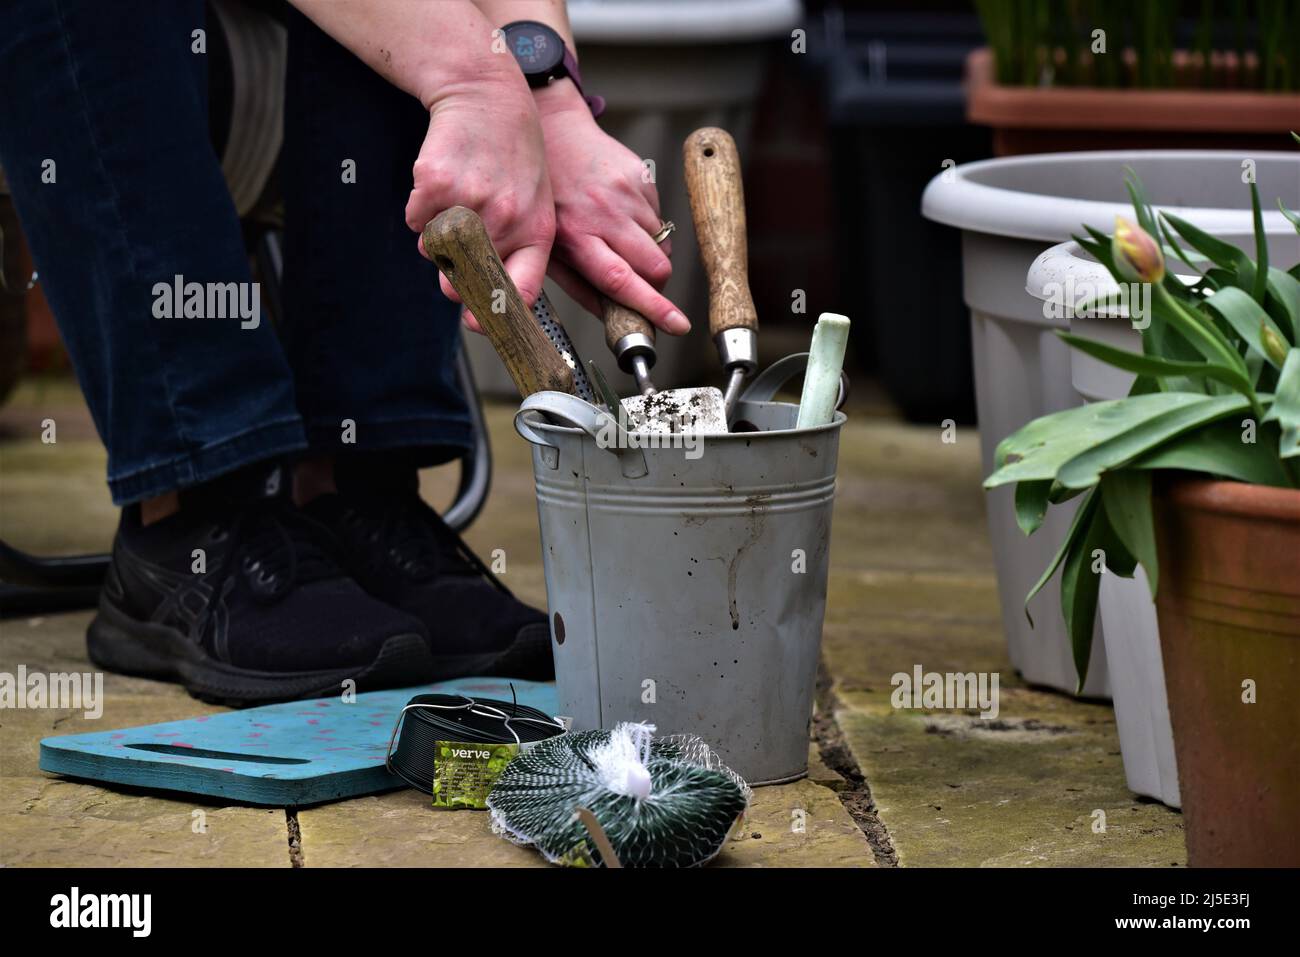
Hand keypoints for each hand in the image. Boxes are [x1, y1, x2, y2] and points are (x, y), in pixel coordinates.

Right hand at [407, 77, 554, 330]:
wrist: (489, 98)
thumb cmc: (513, 158)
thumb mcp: (533, 206)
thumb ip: (514, 254)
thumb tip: (481, 307)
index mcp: (536, 233)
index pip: (518, 295)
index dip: (493, 318)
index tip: (475, 323)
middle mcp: (505, 222)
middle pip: (461, 282)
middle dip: (450, 277)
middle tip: (455, 246)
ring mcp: (469, 203)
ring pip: (432, 251)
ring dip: (434, 236)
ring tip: (456, 201)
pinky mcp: (435, 184)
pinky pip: (414, 221)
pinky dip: (419, 209)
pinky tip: (441, 183)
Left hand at [536, 81, 688, 335]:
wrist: (554, 131)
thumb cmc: (547, 196)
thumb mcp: (549, 246)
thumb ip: (579, 285)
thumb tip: (611, 318)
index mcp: (576, 235)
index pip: (620, 280)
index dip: (652, 307)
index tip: (677, 325)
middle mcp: (604, 214)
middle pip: (655, 267)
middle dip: (656, 286)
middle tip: (640, 285)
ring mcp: (628, 194)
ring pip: (663, 246)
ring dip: (651, 257)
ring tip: (621, 243)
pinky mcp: (643, 178)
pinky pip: (661, 219)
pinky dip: (649, 230)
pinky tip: (622, 217)